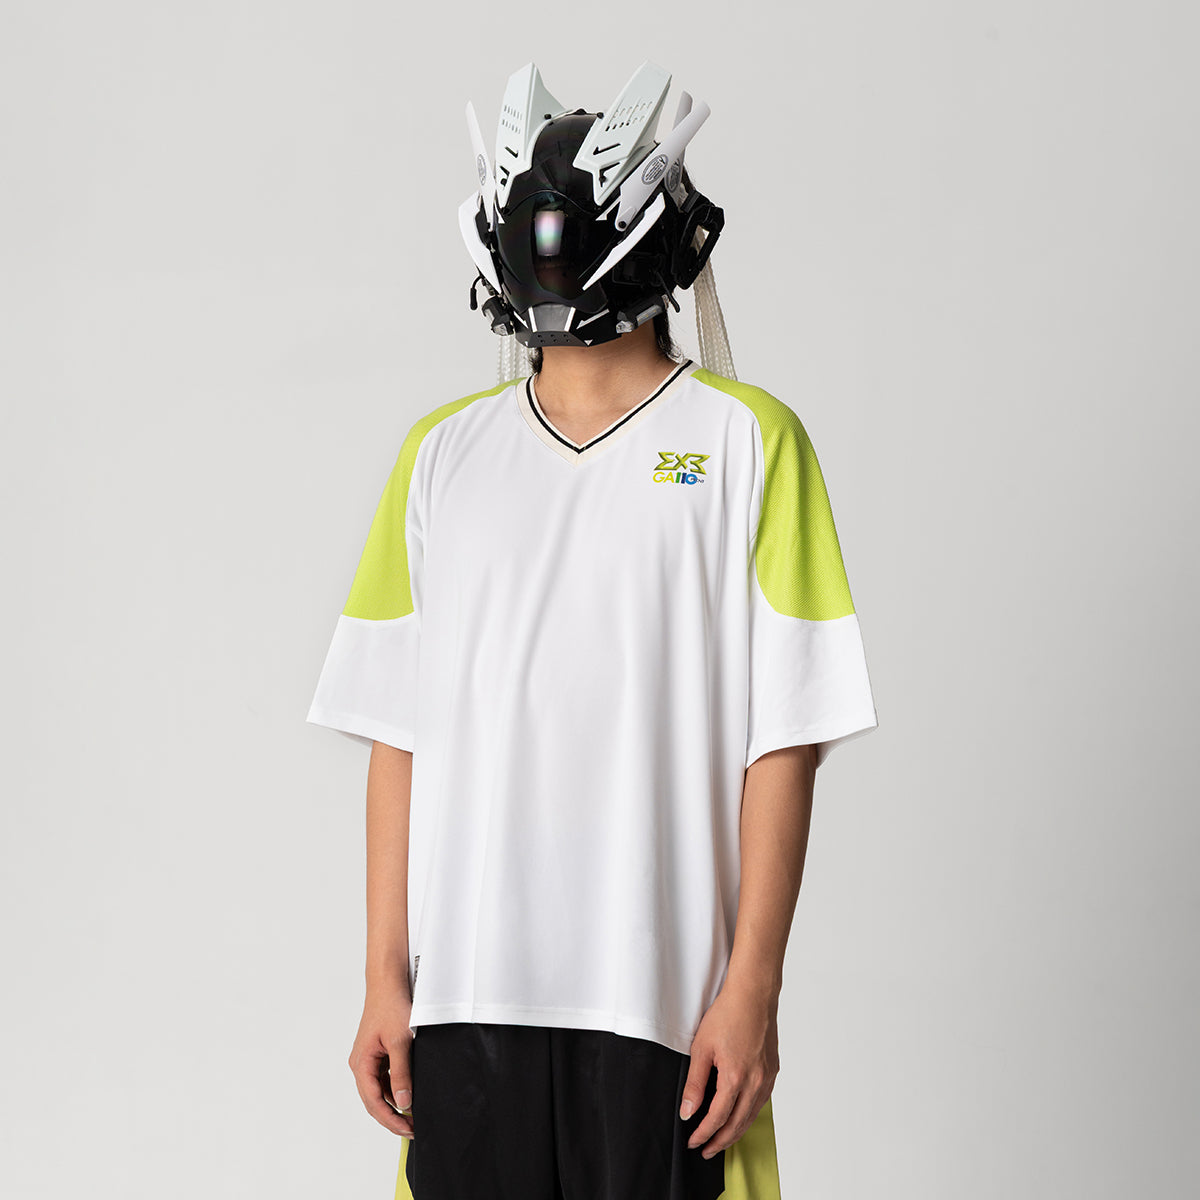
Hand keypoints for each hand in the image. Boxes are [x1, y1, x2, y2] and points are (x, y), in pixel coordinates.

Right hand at [349, 984, 415, 1137]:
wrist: (388, 983)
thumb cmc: (391, 1006)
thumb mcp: (400, 1041)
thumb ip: (401, 1073)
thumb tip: (403, 1102)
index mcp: (361, 1063)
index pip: (373, 1102)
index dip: (391, 1119)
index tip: (408, 1129)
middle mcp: (360, 1064)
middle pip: (373, 1100)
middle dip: (392, 1117)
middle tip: (413, 1129)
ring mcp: (367, 1059)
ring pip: (378, 1091)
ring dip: (393, 1104)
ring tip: (413, 1115)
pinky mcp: (376, 1053)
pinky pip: (383, 1078)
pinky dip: (394, 1089)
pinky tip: (409, 1093)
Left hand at [679, 979, 779, 1158]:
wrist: (753, 995)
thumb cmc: (727, 1014)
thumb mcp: (701, 1048)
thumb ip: (695, 1083)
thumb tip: (688, 1112)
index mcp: (735, 1078)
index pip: (718, 1118)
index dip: (704, 1134)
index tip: (694, 1142)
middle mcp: (756, 1082)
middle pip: (737, 1124)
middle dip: (720, 1141)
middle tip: (706, 1151)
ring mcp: (767, 1078)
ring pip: (751, 1116)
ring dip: (736, 1132)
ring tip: (721, 1140)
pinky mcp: (773, 1071)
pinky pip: (761, 1102)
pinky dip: (749, 1115)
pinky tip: (740, 1116)